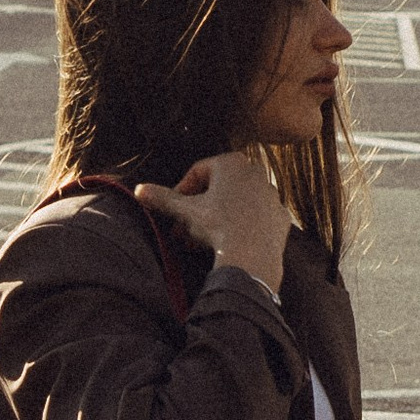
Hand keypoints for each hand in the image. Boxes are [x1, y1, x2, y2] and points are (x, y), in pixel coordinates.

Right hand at [133, 151, 294, 291]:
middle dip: (198, 208)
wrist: (252, 257)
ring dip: (218, 218)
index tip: (173, 210)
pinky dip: (242, 227)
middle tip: (184, 230)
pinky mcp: (281, 217)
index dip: (182, 190)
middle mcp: (256, 172)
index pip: (198, 171)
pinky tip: (230, 243)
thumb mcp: (185, 211)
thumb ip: (163, 198)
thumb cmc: (218, 226)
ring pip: (237, 203)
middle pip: (218, 188)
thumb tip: (139, 190)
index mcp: (232, 162)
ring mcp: (272, 195)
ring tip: (201, 241)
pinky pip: (256, 219)